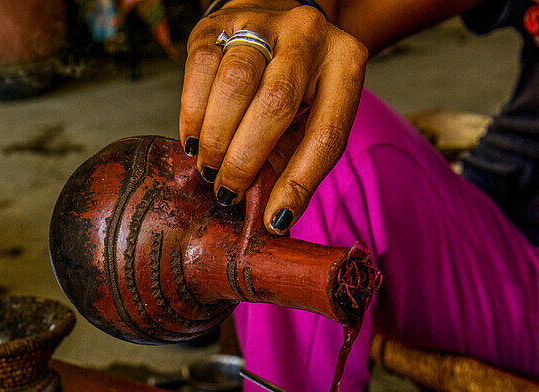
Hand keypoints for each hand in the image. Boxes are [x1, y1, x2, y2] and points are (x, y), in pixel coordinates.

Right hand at [180, 0, 367, 233]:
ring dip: (216, 138)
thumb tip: (273, 222)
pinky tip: (192, 139)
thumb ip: (293, 162)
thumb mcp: (307, 119)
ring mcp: (263, 21)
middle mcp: (309, 35)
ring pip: (235, 85)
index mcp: (345, 64)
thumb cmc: (293, 87)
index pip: (326, 134)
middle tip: (226, 192)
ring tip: (208, 168)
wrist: (271, 22)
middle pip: (276, 104)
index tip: (274, 219)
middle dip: (245, 160)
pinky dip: (193, 113)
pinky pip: (201, 70)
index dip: (299, 182)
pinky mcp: (219, 21)